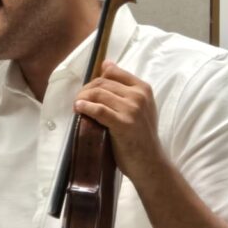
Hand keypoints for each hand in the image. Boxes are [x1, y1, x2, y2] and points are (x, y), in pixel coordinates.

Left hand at [74, 60, 165, 189]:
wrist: (150, 162)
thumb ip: (124, 88)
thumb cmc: (141, 136)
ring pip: (98, 94)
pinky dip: (85, 107)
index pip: (113, 72)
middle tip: (78, 100)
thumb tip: (105, 64)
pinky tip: (78, 108)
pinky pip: (98, 110)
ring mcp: (132, 110)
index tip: (88, 89)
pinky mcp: (123, 124)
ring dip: (82, 98)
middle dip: (86, 90)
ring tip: (77, 105)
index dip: (96, 79)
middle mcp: (139, 96)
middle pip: (103, 83)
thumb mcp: (139, 107)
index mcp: (143, 89)